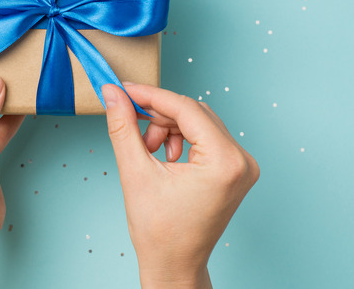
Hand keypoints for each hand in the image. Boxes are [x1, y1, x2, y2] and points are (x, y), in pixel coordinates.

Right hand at [102, 83, 259, 288]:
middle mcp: (241, 161)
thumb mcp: (135, 173)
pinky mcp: (234, 170)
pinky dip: (180, 140)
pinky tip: (164, 158)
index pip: (186, 109)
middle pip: (194, 113)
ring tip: (147, 151)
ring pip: (198, 123)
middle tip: (130, 121)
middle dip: (158, 116)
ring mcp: (241, 166)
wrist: (174, 265)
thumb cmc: (159, 232)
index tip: (124, 89)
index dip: (150, 96)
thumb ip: (123, 128)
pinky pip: (205, 138)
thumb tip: (112, 95)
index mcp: (224, 162)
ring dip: (168, 129)